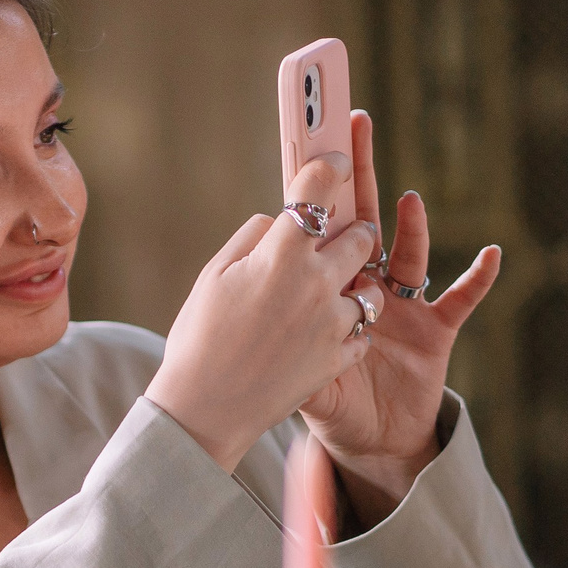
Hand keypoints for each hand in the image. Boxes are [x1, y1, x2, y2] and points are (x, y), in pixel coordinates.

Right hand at [146, 165, 379, 472]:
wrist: (205, 409)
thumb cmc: (199, 339)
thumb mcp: (213, 277)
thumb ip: (251, 238)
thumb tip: (276, 221)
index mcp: (281, 255)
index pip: (318, 190)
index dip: (331, 165)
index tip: (339, 158)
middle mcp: (316, 283)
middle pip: (361, 236)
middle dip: (354, 232)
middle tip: (343, 237)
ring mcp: (333, 323)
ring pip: (368, 287)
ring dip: (355, 284)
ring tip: (332, 294)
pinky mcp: (339, 357)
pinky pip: (361, 331)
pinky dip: (348, 328)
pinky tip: (323, 333)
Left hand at [300, 110, 499, 526]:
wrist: (362, 441)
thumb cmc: (322, 397)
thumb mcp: (288, 364)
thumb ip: (274, 330)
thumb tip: (246, 295)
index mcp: (327, 285)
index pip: (320, 224)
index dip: (316, 184)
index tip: (307, 136)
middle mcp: (367, 285)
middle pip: (363, 219)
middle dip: (360, 175)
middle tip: (354, 124)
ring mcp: (403, 306)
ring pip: (409, 255)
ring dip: (412, 227)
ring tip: (408, 200)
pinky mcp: (434, 332)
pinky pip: (460, 300)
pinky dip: (477, 278)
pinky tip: (489, 256)